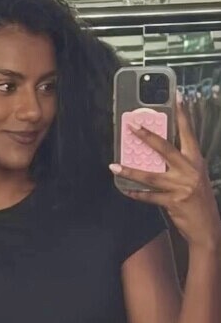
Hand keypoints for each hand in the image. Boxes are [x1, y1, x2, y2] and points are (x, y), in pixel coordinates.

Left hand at [110, 100, 220, 249]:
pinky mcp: (173, 202)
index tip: (176, 97)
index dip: (183, 115)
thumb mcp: (194, 177)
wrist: (208, 226)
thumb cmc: (198, 199)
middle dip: (148, 137)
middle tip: (133, 126)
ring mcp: (182, 186)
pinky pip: (149, 196)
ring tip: (114, 166)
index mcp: (196, 161)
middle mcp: (190, 170)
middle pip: (166, 149)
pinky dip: (135, 193)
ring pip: (151, 176)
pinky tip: (124, 189)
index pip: (189, 134)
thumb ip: (180, 164)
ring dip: (130, 171)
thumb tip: (156, 154)